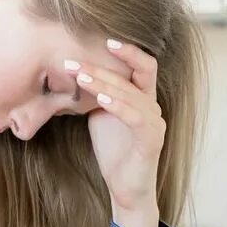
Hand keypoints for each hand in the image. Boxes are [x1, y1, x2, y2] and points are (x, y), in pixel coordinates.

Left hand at [66, 40, 163, 226]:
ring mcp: (154, 122)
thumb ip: (95, 94)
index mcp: (142, 97)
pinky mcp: (151, 140)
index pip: (142, 64)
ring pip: (132, 93)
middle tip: (74, 60)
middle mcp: (152, 105)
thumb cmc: (113, 151)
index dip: (127, 50)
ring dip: (105, 82)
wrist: (124, 188)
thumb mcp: (99, 115)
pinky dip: (118, 104)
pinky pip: (135, 116)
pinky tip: (100, 98)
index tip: (103, 38)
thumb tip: (72, 72)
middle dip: (103, 64)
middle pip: (135, 73)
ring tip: (80, 75)